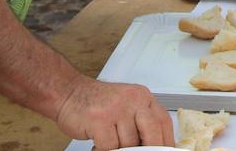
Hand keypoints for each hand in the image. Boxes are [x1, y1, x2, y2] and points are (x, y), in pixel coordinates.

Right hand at [56, 78, 171, 150]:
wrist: (68, 92)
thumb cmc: (97, 102)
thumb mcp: (125, 105)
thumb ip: (139, 121)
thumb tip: (153, 144)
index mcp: (142, 97)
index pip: (163, 121)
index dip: (167, 141)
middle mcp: (132, 100)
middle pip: (152, 132)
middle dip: (149, 149)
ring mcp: (116, 109)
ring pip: (129, 143)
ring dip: (119, 150)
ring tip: (111, 145)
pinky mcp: (99, 120)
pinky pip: (110, 147)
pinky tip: (98, 145)